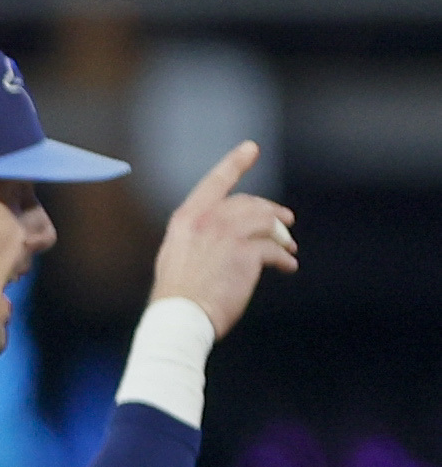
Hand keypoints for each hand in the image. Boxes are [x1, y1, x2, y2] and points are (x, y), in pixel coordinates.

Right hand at [149, 142, 297, 338]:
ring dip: (281, 235)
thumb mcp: (177, 255)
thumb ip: (199, 236)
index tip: (250, 148)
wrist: (180, 318)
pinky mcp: (248, 254)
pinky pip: (275, 250)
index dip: (234, 163)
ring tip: (289, 247)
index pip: (215, 183)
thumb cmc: (177, 295)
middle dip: (270, 211)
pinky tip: (288, 266)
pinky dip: (284, 258)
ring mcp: (229, 235)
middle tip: (285, 221)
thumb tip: (227, 232)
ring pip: (267, 223)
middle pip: (249, 204)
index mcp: (187, 218)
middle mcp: (208, 220)